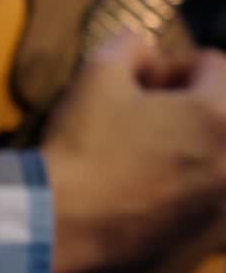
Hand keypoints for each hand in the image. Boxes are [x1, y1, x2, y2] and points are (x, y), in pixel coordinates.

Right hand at [42, 34, 225, 272]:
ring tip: (141, 148)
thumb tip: (144, 50)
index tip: (138, 83)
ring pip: (215, 150)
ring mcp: (221, 197)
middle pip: (220, 108)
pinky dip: (182, 178)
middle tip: (140, 113)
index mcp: (218, 112)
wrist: (63, 219)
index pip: (215, 64)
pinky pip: (205, 188)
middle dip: (186, 103)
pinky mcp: (203, 227)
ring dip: (187, 140)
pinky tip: (140, 183)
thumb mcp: (96, 74)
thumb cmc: (84, 143)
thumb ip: (129, 45)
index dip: (172, 66)